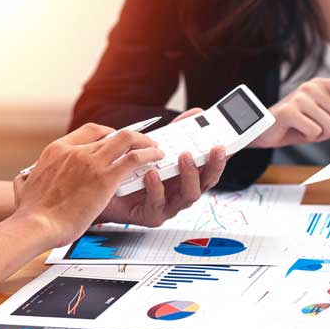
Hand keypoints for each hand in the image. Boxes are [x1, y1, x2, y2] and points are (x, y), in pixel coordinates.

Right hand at [13, 123, 163, 246]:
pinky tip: (157, 158)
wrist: (36, 224)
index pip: (91, 130)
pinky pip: (134, 159)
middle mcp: (76, 151)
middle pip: (113, 134)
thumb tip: (23, 180)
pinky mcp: (105, 178)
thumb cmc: (32, 213)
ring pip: (127, 140)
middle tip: (143, 143)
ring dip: (145, 143)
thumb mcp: (25, 186)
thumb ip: (28, 179)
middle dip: (132, 137)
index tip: (118, 139)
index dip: (109, 132)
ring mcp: (92, 162)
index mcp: (58, 149)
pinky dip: (149, 155)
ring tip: (155, 149)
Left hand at [98, 108, 227, 226]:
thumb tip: (198, 112)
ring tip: (183, 156)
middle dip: (214, 165)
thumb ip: (178, 131)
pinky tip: (151, 173)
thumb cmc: (134, 169)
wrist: (103, 190)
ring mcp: (169, 206)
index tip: (226, 144)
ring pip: (189, 195)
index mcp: (188, 177)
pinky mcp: (151, 216)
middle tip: (214, 148)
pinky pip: (158, 204)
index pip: (211, 168)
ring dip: (189, 175)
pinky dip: (156, 188)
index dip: (222, 158)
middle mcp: (182, 192)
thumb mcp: (158, 146)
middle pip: (207, 182)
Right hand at [249, 77, 329, 147]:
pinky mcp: (291, 110)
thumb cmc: (292, 127)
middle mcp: (313, 87)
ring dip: (317, 135)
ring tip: (301, 128)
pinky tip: (294, 130)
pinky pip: (315, 132)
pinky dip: (307, 137)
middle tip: (310, 128)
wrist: (262, 131)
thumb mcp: (323, 127)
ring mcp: (301, 97)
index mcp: (322, 87)